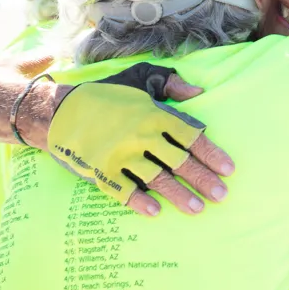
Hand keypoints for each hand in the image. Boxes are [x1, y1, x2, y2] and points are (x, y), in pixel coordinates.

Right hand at [46, 63, 235, 218]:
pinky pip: (123, 189)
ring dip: (178, 195)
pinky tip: (155, 211)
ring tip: (197, 208)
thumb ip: (172, 83)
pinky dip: (139, 201)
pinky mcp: (100, 169)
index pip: (191, 136)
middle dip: (202, 179)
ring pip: (156, 178)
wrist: (60, 110)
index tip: (228, 170)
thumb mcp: (140, 78)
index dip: (212, 154)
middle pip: (179, 161)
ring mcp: (120, 154)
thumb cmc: (107, 95)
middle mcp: (140, 134)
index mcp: (154, 113)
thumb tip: (200, 93)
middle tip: (221, 195)